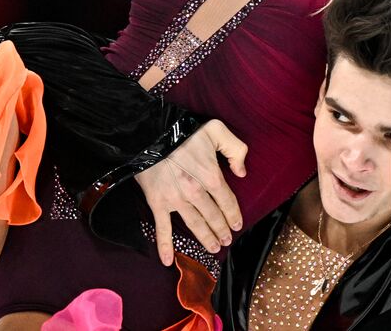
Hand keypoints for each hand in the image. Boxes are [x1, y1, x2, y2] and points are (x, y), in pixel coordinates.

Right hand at [134, 119, 248, 265]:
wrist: (149, 133)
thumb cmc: (183, 130)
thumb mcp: (216, 130)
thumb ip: (235, 149)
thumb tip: (242, 172)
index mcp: (211, 175)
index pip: (227, 200)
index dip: (233, 214)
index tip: (237, 224)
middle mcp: (195, 192)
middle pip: (212, 216)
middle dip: (221, 230)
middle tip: (226, 240)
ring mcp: (176, 200)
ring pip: (194, 224)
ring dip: (205, 238)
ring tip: (214, 248)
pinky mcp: (158, 203)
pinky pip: (162, 228)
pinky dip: (164, 245)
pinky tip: (167, 261)